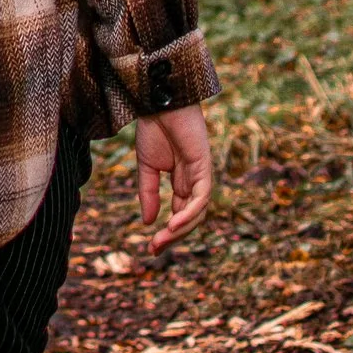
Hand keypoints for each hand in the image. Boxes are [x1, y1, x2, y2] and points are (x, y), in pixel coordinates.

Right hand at [134, 104, 213, 252]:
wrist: (159, 102)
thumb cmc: (154, 128)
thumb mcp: (147, 167)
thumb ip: (149, 194)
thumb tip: (148, 222)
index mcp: (181, 181)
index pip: (178, 214)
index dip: (167, 233)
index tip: (151, 248)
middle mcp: (194, 181)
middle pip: (190, 218)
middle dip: (174, 236)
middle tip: (155, 249)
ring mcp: (201, 175)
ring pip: (198, 212)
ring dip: (181, 229)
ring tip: (163, 240)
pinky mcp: (205, 167)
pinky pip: (201, 197)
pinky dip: (189, 213)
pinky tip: (173, 223)